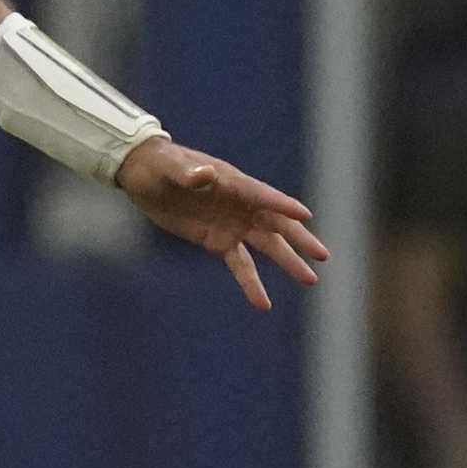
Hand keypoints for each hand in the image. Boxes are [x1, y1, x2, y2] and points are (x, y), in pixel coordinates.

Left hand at [115, 138, 329, 310]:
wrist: (144, 175)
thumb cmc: (159, 163)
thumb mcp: (170, 167)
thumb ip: (188, 173)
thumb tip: (207, 175)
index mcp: (232, 182)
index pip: (262, 195)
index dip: (281, 204)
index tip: (305, 215)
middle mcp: (239, 204)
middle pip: (275, 223)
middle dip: (298, 238)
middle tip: (322, 256)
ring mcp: (232, 224)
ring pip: (266, 246)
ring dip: (287, 261)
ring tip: (310, 280)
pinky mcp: (218, 241)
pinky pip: (240, 264)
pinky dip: (251, 283)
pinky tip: (263, 304)